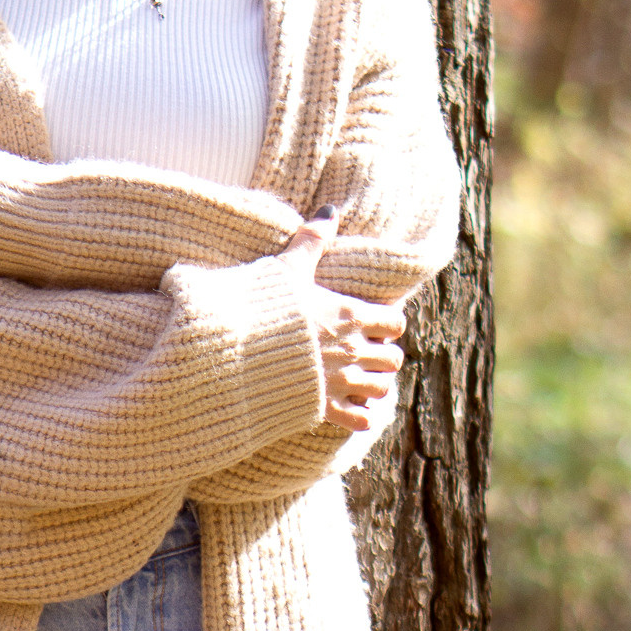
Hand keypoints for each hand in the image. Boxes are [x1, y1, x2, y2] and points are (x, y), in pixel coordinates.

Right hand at [278, 222, 404, 433]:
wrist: (236, 350)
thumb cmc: (263, 305)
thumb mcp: (287, 266)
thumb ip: (312, 239)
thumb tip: (330, 210)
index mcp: (349, 315)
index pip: (394, 323)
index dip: (387, 324)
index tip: (372, 325)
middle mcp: (352, 349)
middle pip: (393, 359)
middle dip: (383, 356)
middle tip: (364, 353)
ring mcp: (341, 381)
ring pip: (382, 389)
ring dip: (374, 385)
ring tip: (358, 381)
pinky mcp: (324, 407)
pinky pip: (361, 420)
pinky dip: (359, 415)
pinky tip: (346, 407)